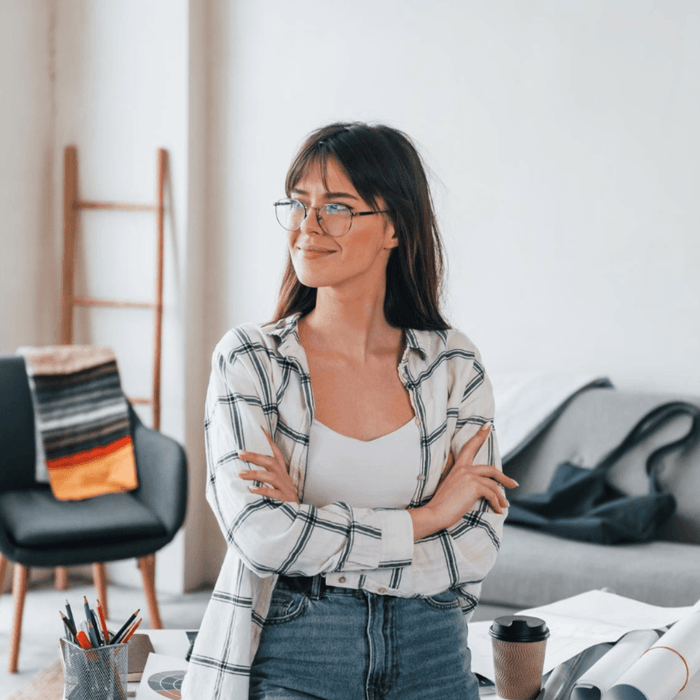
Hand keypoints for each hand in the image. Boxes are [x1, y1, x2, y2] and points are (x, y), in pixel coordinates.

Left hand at [237, 427, 299, 503]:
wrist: (298, 514)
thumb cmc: (283, 496)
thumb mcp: (278, 482)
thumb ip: (267, 473)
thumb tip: (249, 463)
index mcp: (282, 471)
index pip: (276, 452)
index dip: (269, 441)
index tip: (260, 428)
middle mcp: (284, 477)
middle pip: (270, 462)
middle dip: (255, 457)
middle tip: (240, 453)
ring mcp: (285, 488)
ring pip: (270, 477)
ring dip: (254, 474)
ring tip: (240, 474)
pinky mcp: (285, 499)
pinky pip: (273, 493)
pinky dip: (262, 490)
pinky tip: (251, 489)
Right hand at [410, 424, 517, 539]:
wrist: (435, 513)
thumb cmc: (442, 504)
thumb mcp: (451, 487)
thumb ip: (462, 480)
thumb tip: (478, 485)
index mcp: (457, 467)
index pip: (470, 447)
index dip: (480, 435)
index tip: (488, 426)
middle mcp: (464, 468)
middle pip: (491, 469)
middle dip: (504, 478)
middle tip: (514, 484)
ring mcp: (469, 476)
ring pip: (494, 485)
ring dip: (501, 497)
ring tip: (504, 505)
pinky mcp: (474, 486)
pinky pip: (492, 494)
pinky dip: (497, 503)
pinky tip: (498, 510)